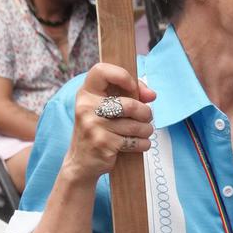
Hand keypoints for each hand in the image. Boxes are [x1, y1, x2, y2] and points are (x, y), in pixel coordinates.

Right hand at [63, 63, 155, 183]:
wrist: (81, 162)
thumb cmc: (101, 130)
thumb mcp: (108, 108)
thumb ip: (130, 95)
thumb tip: (151, 95)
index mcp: (87, 93)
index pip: (101, 70)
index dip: (123, 76)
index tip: (133, 88)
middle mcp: (86, 107)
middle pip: (130, 105)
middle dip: (145, 114)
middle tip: (145, 119)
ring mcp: (93, 125)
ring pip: (137, 125)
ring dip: (146, 131)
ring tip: (140, 133)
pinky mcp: (102, 143)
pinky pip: (135, 141)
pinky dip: (142, 144)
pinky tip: (134, 145)